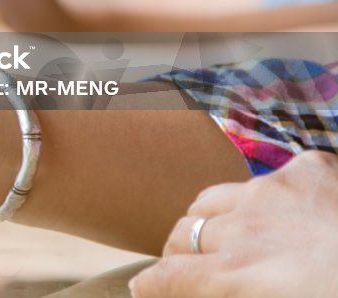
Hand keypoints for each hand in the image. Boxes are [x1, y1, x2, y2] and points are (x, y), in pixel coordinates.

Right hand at [130, 150, 337, 297]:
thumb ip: (240, 291)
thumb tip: (221, 286)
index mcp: (239, 271)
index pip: (170, 276)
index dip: (151, 284)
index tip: (143, 288)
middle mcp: (246, 225)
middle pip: (185, 232)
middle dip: (178, 252)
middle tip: (185, 267)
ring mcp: (275, 188)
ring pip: (215, 198)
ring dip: (210, 219)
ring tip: (220, 234)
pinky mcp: (309, 167)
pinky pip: (270, 177)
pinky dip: (269, 198)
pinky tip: (289, 211)